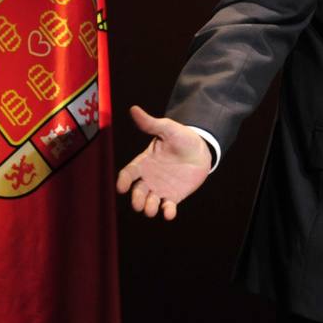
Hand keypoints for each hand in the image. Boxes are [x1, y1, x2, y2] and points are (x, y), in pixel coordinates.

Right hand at [115, 106, 211, 220]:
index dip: (124, 180)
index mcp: (144, 162)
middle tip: (139, 204)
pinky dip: (167, 212)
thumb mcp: (168, 128)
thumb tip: (134, 109)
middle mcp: (149, 178)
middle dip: (137, 199)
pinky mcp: (173, 197)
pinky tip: (169, 213)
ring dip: (149, 208)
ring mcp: (160, 188)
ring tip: (152, 209)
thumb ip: (151, 123)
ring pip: (150, 202)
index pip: (129, 173)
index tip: (121, 187)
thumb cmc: (182, 137)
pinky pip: (167, 207)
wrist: (201, 150)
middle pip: (137, 191)